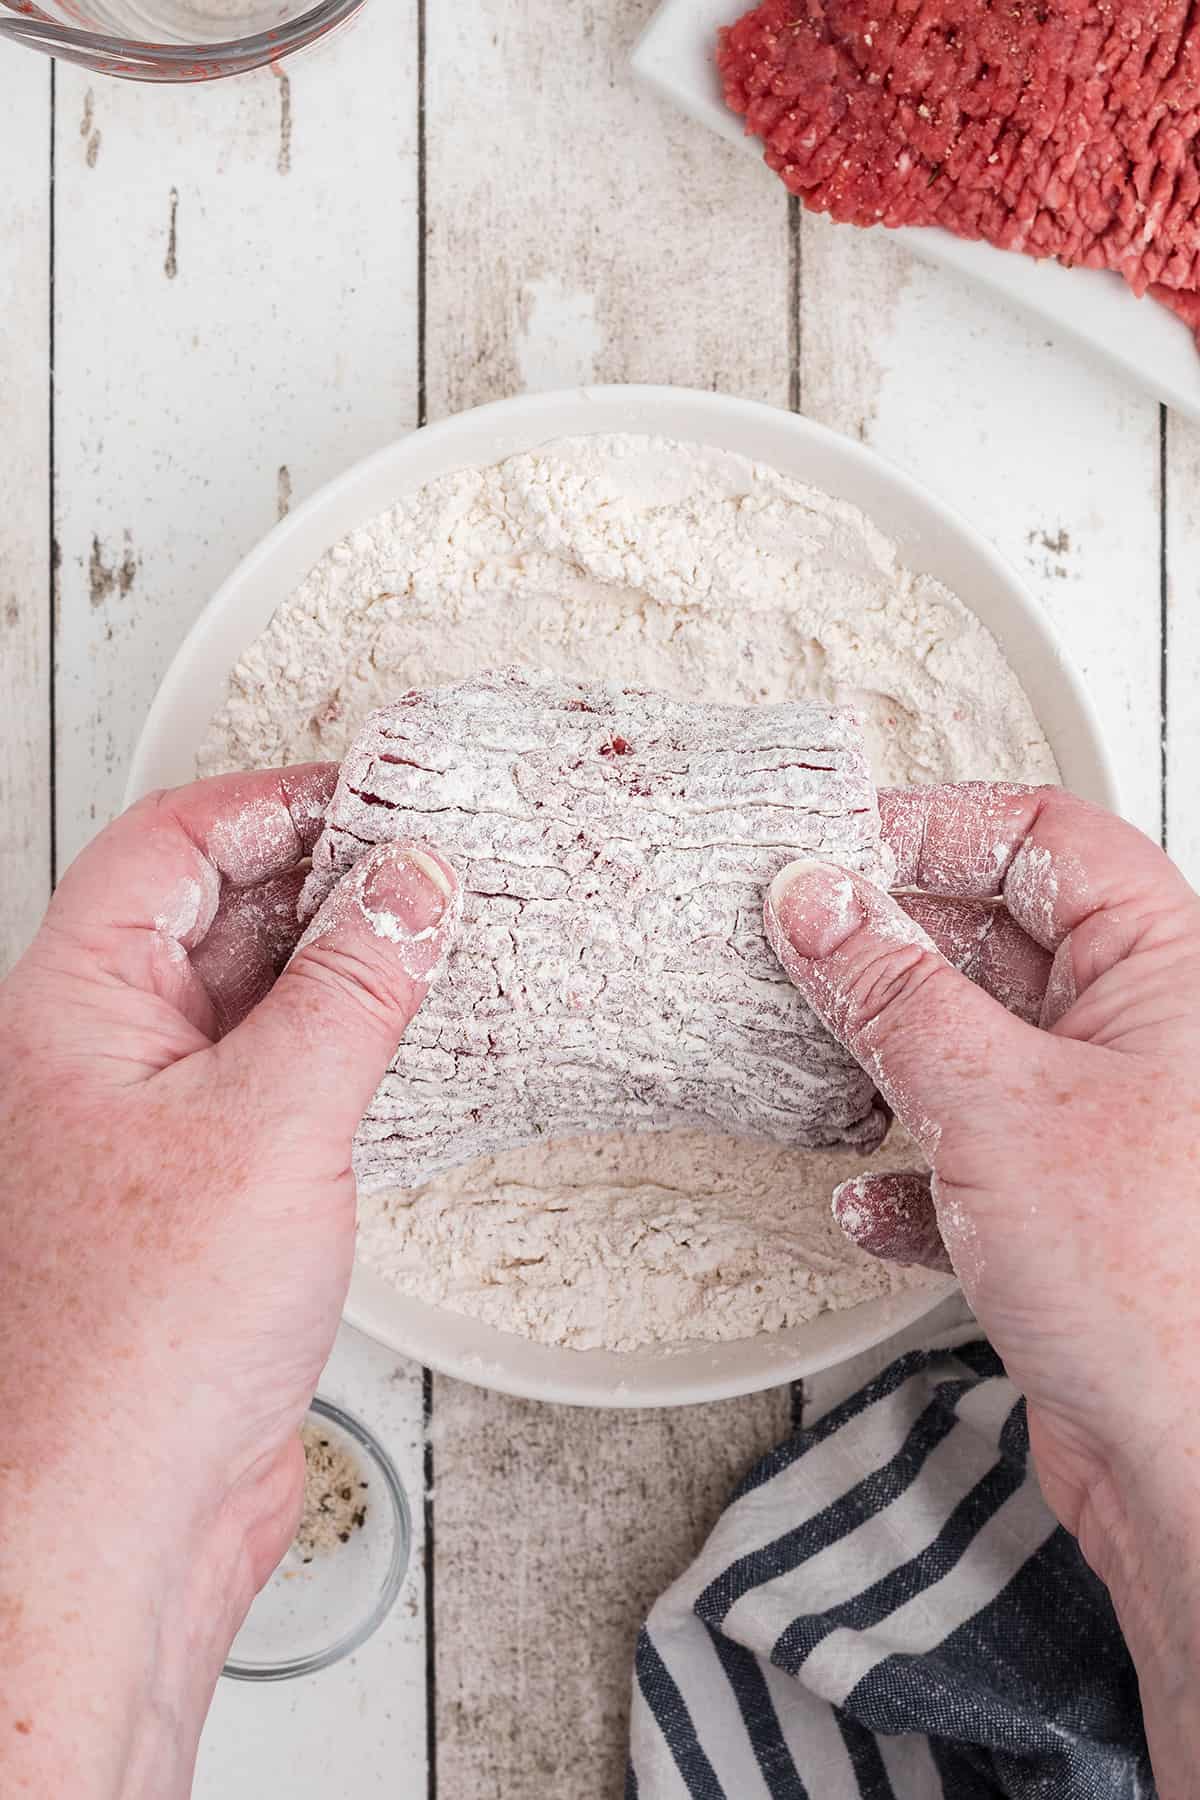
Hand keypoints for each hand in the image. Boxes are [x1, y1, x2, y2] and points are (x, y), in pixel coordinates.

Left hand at [0, 768, 457, 1798]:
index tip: (379, 801)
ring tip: (442, 947)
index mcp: (71, 1008)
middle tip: (433, 871)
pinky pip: (279, 1082)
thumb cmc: (134, 1345)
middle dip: (324, 885)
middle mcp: (99, 1056)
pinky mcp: (206, 1196)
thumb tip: (409, 886)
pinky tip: (412, 1048)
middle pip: (214, 915)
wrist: (114, 1520)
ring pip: (252, 1000)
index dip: (277, 808)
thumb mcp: (271, 1123)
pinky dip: (347, 1052)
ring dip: (343, 971)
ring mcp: (152, 1127)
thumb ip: (351, 988)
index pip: (170, 846)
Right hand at [767, 784, 1199, 1794]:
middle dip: (897, 953)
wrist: (1197, 1478)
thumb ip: (891, 989)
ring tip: (823, 1066)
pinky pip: (981, 1157)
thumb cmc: (1157, 1289)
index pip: (1044, 837)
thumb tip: (818, 899)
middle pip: (1005, 939)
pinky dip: (919, 1173)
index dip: (932, 827)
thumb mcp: (990, 1103)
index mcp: (1169, 971)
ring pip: (984, 1050)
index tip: (829, 846)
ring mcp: (1116, 1129)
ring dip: (897, 1064)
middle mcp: (1152, 1039)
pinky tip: (875, 1204)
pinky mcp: (1080, 1218)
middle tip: (801, 954)